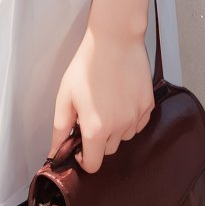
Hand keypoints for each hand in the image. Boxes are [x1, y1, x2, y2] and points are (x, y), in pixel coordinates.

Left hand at [48, 25, 154, 173]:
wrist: (114, 40)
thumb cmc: (87, 65)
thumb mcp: (65, 95)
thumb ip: (60, 128)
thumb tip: (55, 152)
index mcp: (96, 129)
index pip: (93, 165)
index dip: (84, 158)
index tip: (80, 145)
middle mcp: (119, 128)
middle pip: (109, 150)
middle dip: (98, 140)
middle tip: (90, 115)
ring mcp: (136, 117)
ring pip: (124, 137)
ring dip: (115, 129)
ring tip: (106, 103)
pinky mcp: (148, 106)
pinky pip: (138, 123)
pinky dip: (129, 118)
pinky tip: (120, 98)